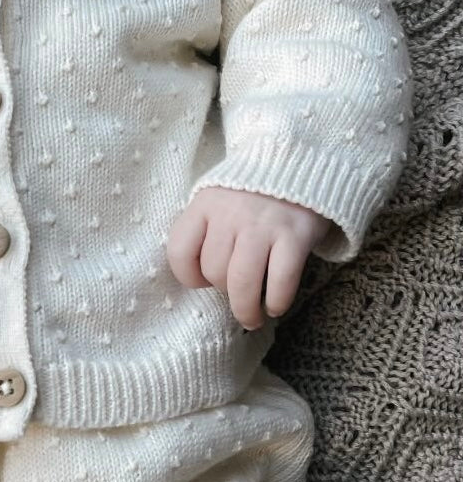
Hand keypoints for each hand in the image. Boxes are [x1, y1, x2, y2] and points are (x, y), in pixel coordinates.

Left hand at [167, 187, 330, 328]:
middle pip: (214, 271)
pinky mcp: (295, 236)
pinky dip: (276, 302)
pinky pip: (280, 281)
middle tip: (236, 289)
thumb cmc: (254, 191)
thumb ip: (206, 228)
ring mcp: (263, 225)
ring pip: (241, 282)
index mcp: (205, 204)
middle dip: (223, 289)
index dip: (188, 276)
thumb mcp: (219, 198)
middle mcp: (231, 214)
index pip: (180, 251)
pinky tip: (275, 306)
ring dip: (246, 310)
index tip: (202, 281)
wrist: (302, 164)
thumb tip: (199, 277)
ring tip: (252, 317)